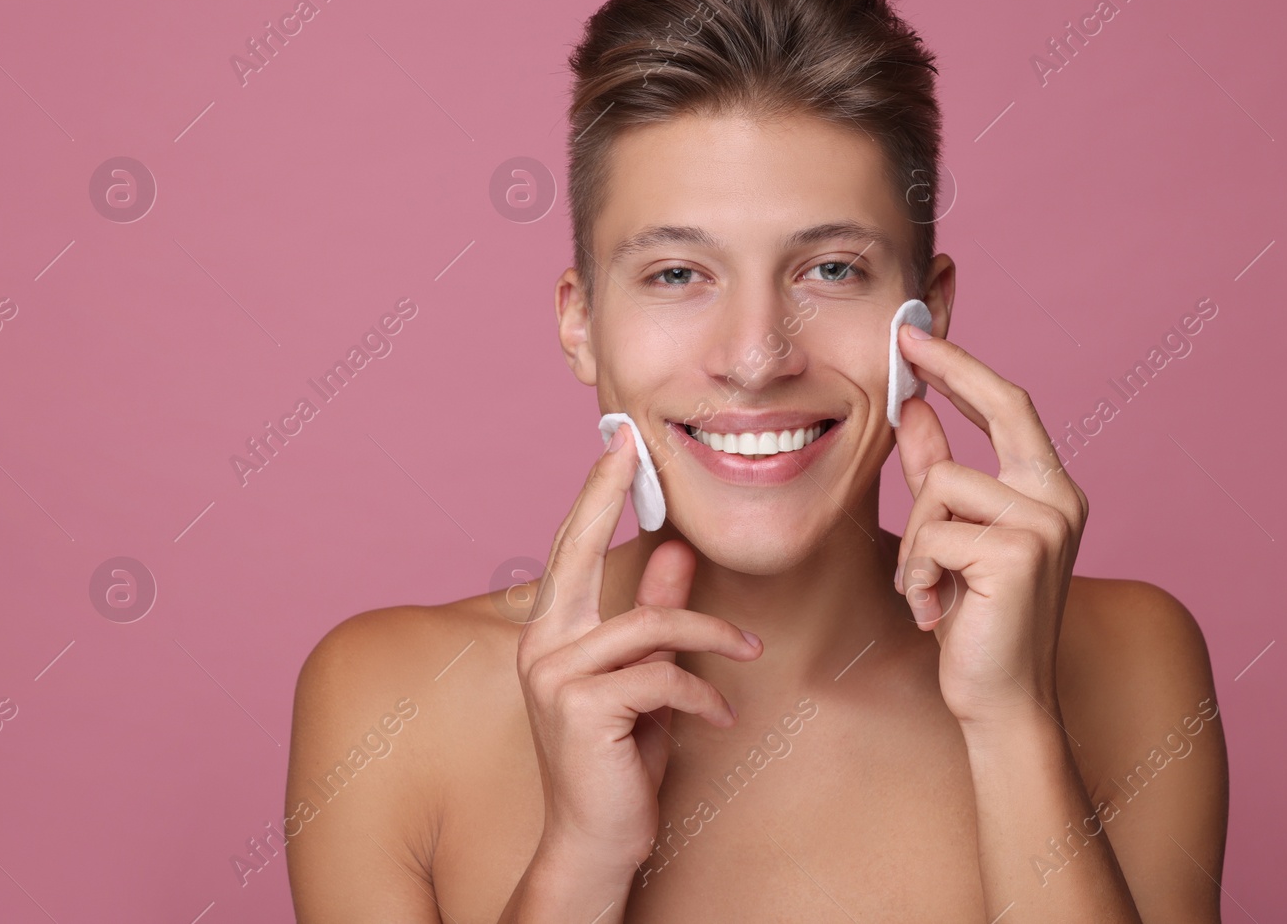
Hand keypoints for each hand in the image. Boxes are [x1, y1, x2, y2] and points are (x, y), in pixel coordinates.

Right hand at [515, 421, 763, 870]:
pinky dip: (703, 692)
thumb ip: (654, 613)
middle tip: (636, 450)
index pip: (570, 549)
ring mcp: (553, 676)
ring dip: (711, 636)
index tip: (616, 444)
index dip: (593, 494)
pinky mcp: (581, 706)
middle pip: (576, 552)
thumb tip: (674, 549)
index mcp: (550, 632)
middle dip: (605, 495)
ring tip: (746, 655)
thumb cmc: (621, 759)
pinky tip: (719, 715)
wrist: (599, 841)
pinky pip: (663, 675)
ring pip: (650, 625)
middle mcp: (540, 645)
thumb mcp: (646, 675)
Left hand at [890, 324, 1088, 727]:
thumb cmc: (976, 623)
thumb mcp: (949, 537)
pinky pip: (933, 532)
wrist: (1001, 703)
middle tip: (904, 343)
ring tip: (928, 589)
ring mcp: (1046, 523)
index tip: (920, 336)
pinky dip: (918, 574)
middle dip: (950, 368)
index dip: (965, 367)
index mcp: (1049, 490)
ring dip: (915, 541)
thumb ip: (934, 472)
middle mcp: (1060, 498)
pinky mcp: (1019, 553)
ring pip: (941, 482)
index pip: (1010, 407)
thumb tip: (915, 410)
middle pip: (1001, 406)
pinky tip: (936, 612)